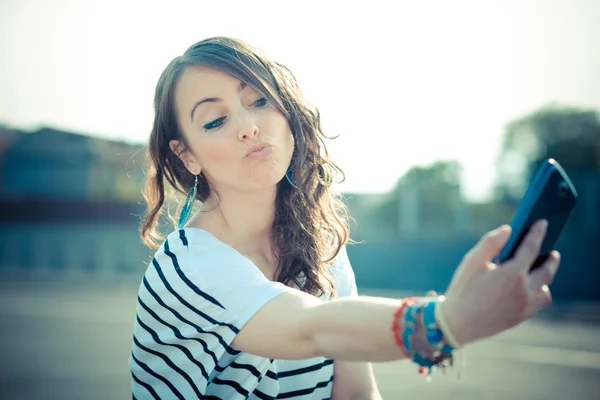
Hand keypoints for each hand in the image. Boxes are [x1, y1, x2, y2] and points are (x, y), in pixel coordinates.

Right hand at [441, 220, 560, 345]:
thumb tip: (508, 229)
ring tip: (540, 270)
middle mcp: (523, 290)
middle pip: (546, 271)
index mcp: (511, 273)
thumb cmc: (462, 289)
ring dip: (545, 278)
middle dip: (551, 259)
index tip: (542, 223)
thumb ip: (491, 243)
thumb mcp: (471, 262)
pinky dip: (538, 292)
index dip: (537, 233)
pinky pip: (538, 303)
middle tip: (552, 252)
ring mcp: (524, 306)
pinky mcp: (521, 317)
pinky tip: (530, 287)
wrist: (458, 323)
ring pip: (545, 289)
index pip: (531, 248)